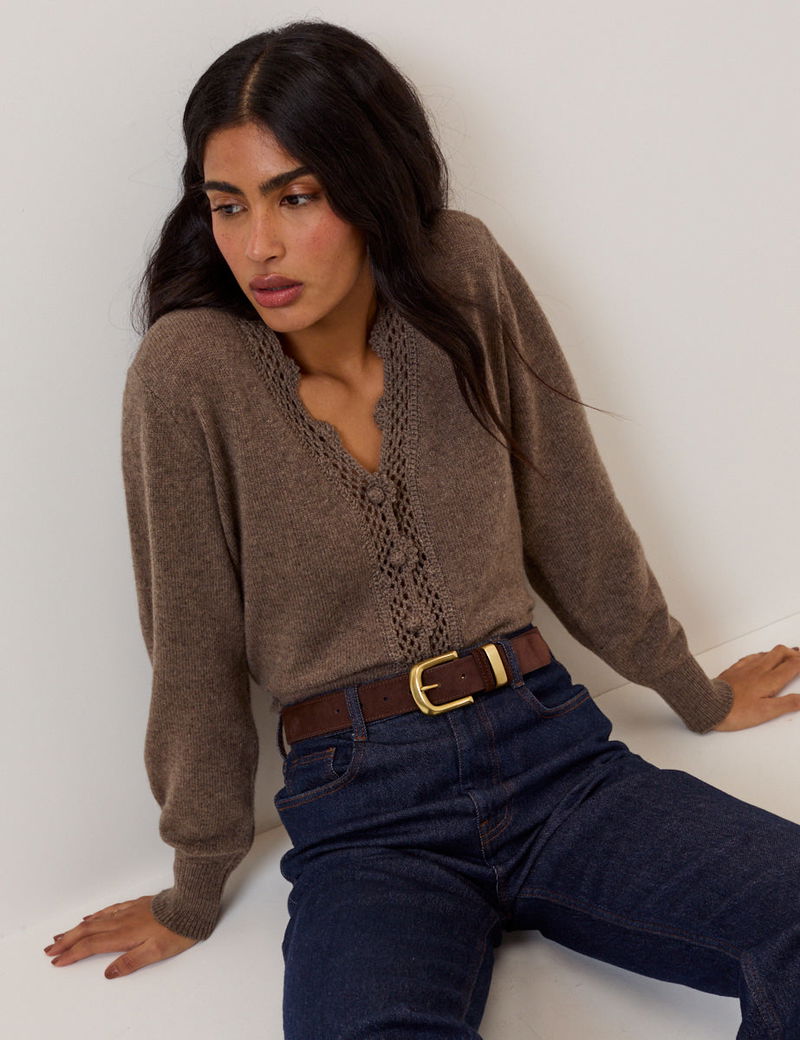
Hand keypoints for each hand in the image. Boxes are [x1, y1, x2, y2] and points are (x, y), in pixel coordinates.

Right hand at [43, 896, 198, 977]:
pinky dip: (95, 915)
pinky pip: (109, 910)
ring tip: (62, 935)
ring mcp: (128, 911)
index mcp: (124, 934)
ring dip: (76, 928)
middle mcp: (122, 921)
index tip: (57, 961)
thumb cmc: (177, 931)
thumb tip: (108, 973)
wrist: (191, 904)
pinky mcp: (136, 904)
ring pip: (96, 920)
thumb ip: (131, 962)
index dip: (73, 954)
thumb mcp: (156, 952)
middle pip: (88, 931)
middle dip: (67, 941)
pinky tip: (90, 917)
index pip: (91, 946)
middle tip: (49, 949)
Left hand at [712, 644, 799, 730]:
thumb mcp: (766, 712)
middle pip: (780, 652)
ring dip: (779, 653)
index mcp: (769, 680)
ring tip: (786, 655)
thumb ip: (787, 703)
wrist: (709, 704)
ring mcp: (745, 668)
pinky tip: (760, 659)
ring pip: (766, 653)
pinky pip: (751, 657)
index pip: (792, 665)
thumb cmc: (736, 711)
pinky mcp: (734, 670)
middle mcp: (759, 670)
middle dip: (793, 653)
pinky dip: (762, 655)